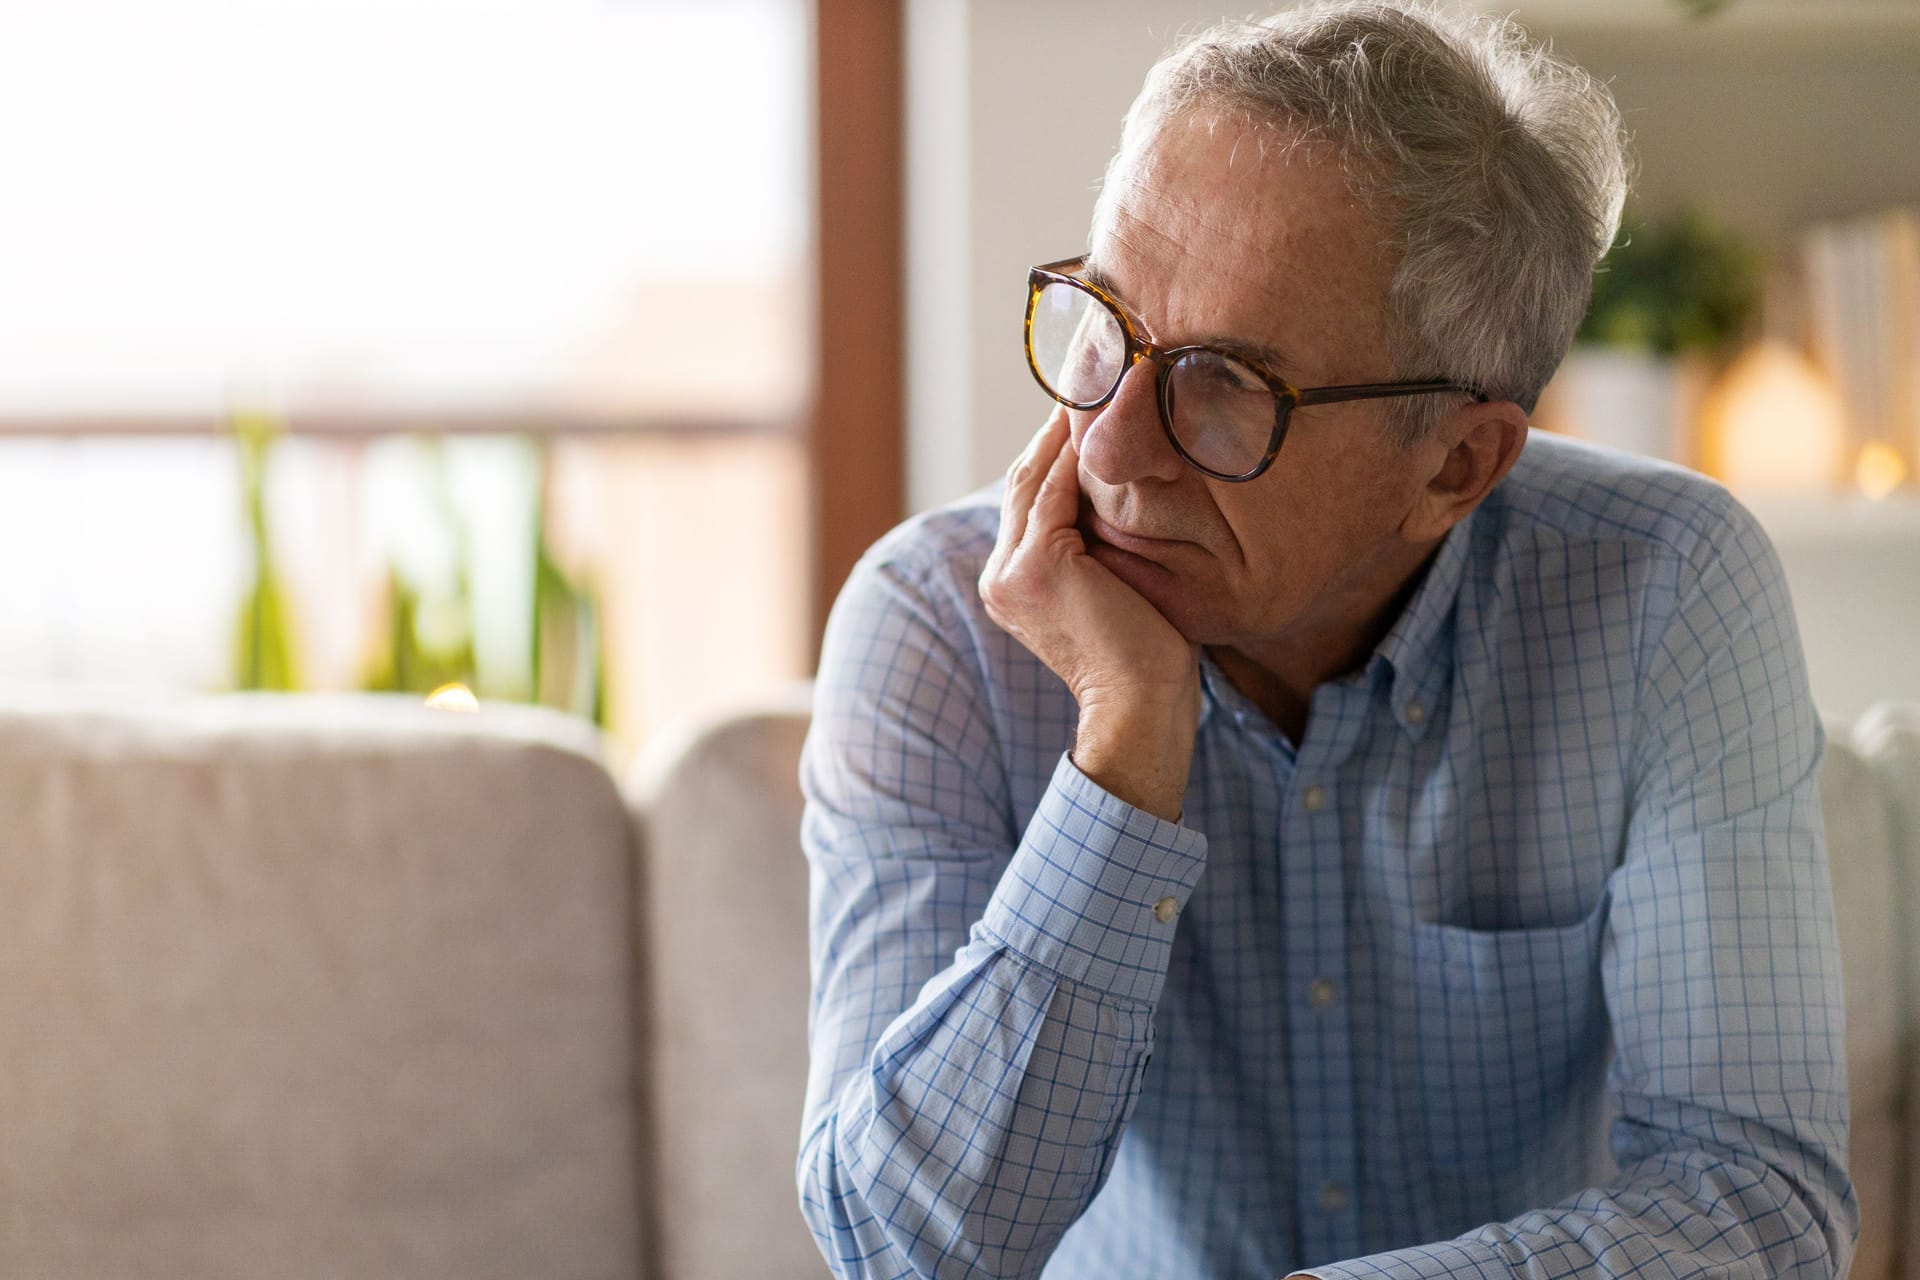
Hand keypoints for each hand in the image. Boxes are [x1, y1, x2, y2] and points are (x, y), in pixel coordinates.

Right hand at [978, 409, 1200, 820]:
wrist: (1143, 711)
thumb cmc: (1150, 660)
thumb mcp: (1121, 588)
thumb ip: (1105, 543)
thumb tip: (1135, 492)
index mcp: (1011, 580)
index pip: (1034, 494)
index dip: (1060, 444)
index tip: (1096, 399)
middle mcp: (1000, 573)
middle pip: (1028, 475)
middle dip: (1060, 421)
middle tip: (1099, 367)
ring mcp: (1011, 570)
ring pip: (1039, 474)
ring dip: (1070, 422)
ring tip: (1105, 374)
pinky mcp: (1036, 566)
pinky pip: (1058, 488)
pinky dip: (1082, 447)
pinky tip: (1109, 410)